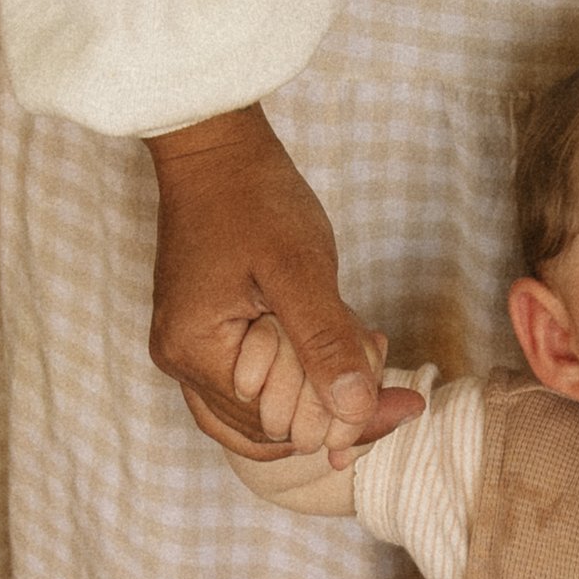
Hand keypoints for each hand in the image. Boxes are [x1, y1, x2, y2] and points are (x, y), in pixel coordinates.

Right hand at [146, 104, 423, 458]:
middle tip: (389, 372)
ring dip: (315, 401)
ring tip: (367, 364)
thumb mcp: (300, 268)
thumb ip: (325, 342)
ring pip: (258, 417)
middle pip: (267, 430)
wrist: (215, 149)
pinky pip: (248, 390)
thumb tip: (355, 411)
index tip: (399, 394)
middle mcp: (180, 363)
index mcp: (195, 352)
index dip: (340, 418)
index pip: (278, 424)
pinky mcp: (201, 337)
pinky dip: (293, 386)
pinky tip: (334, 362)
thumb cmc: (252, 197)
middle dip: (331, 410)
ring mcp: (186, 352)